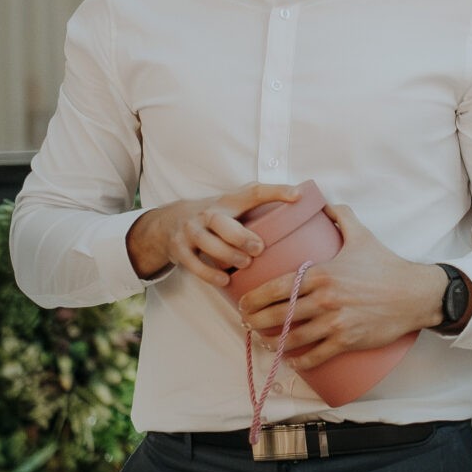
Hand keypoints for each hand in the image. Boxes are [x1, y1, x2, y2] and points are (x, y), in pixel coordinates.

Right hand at [127, 182, 299, 286]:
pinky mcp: (179, 249)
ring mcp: (190, 231)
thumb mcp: (233, 207)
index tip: (298, 195)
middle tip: (259, 248)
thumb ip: (259, 210)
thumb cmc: (216, 218)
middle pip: (221, 221)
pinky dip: (209, 273)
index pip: (254, 192)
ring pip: (207, 242)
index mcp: (228, 201)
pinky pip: (194, 263)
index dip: (276, 191)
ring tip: (244, 264)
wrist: (168, 223)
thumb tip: (302, 214)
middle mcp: (207, 213)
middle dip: (240, 235)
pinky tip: (225, 280)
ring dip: (227, 254)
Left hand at [236, 204, 439, 372]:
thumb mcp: (362, 235)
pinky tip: (291, 361)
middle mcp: (324, 299)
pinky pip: (316, 355)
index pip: (277, 288)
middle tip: (248, 323)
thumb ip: (341, 216)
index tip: (243, 303)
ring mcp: (335, 322)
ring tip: (265, 340)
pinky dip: (300, 360)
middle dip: (257, 321)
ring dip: (274, 341)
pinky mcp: (347, 341)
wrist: (415, 294)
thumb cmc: (386, 266)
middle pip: (279, 315)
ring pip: (293, 337)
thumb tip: (324, 201)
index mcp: (321, 274)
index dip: (254, 298)